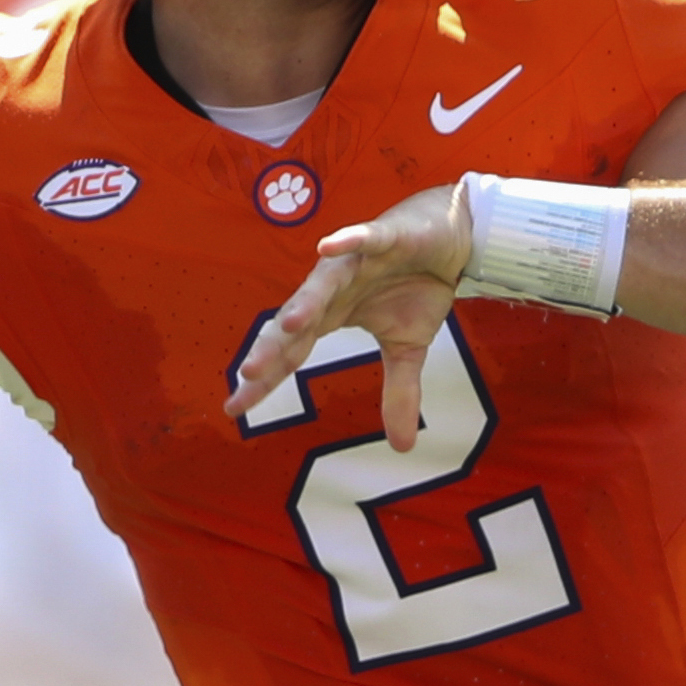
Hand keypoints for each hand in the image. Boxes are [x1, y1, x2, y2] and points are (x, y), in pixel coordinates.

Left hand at [226, 183, 472, 450]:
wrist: (450, 239)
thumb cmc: (418, 288)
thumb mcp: (409, 348)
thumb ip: (398, 393)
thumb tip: (403, 447)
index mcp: (330, 316)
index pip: (290, 354)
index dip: (265, 381)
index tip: (234, 409)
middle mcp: (331, 290)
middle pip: (294, 323)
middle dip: (272, 348)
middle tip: (247, 376)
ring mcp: (353, 262)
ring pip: (321, 284)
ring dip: (305, 303)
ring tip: (289, 326)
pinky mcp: (382, 237)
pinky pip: (361, 238)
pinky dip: (346, 241)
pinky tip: (326, 245)